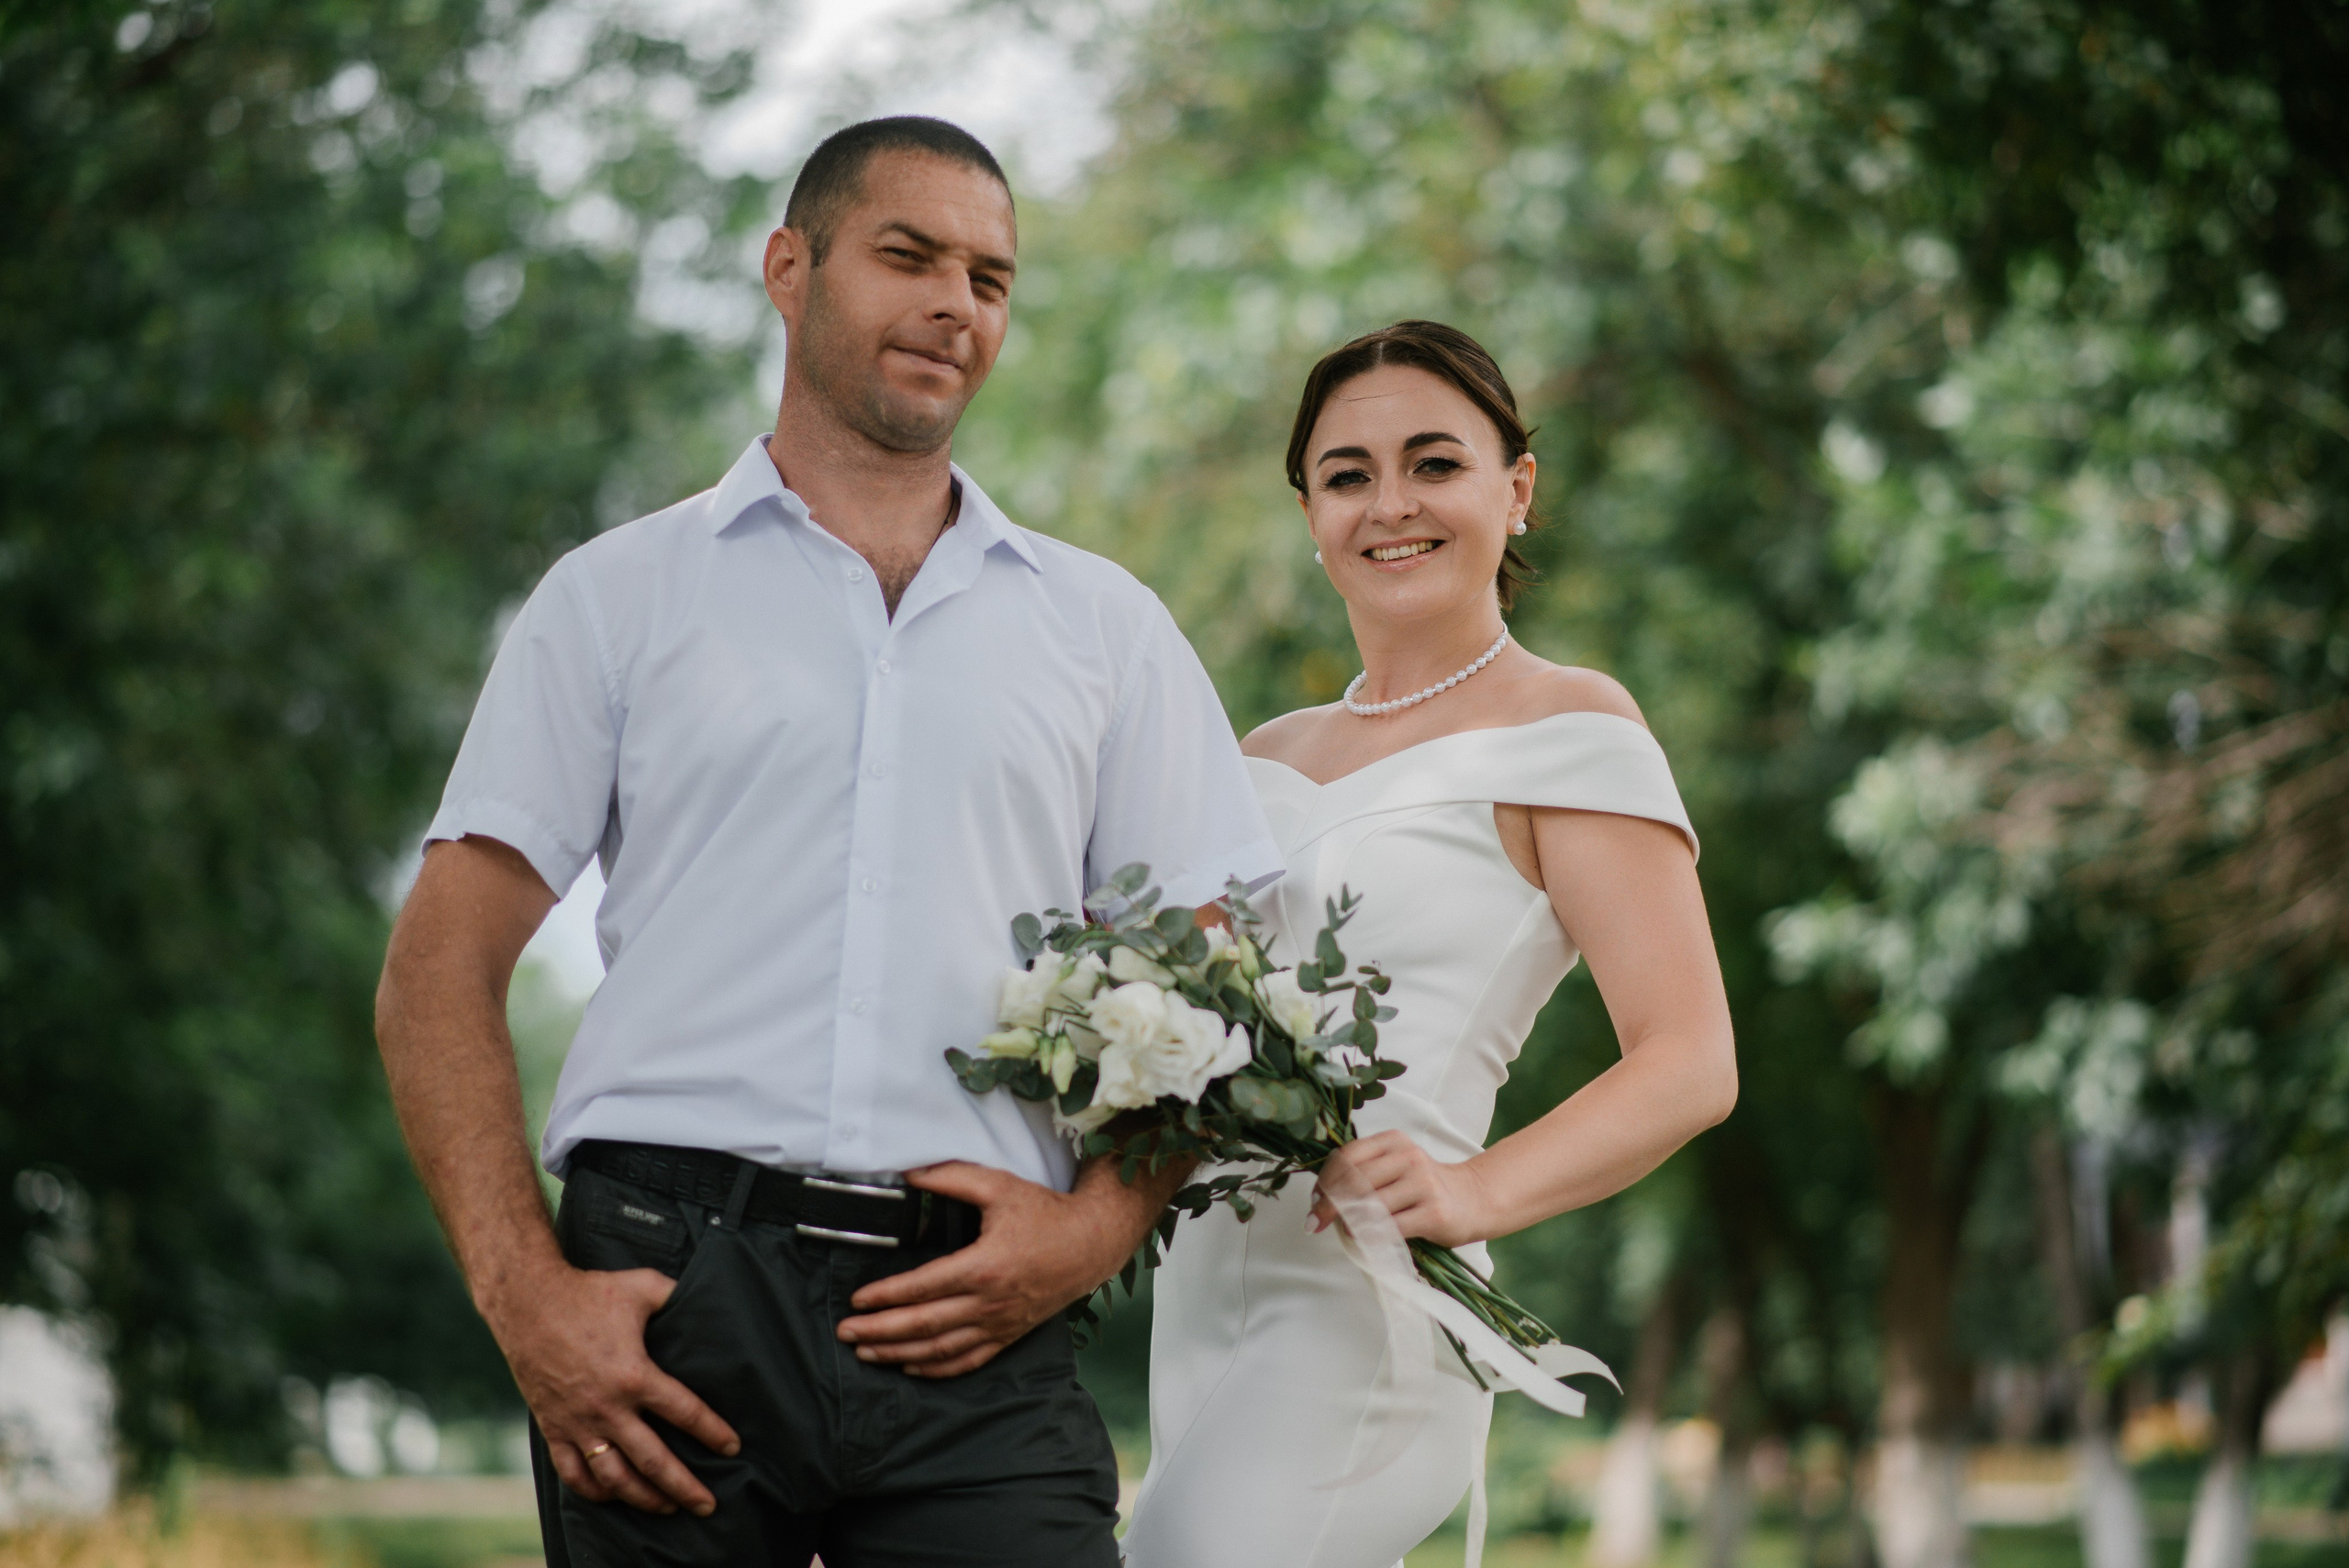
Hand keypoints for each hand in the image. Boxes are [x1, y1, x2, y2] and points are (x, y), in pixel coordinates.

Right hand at [489, 1261, 740, 1515]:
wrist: (527, 1303)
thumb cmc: (590, 1292)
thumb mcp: (644, 1287)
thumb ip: (678, 1297)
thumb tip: (707, 1301)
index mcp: (635, 1375)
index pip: (685, 1413)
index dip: (713, 1432)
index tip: (732, 1446)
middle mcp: (607, 1408)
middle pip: (654, 1461)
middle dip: (684, 1487)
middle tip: (707, 1505)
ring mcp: (577, 1422)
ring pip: (614, 1477)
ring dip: (643, 1498)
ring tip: (667, 1508)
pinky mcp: (553, 1427)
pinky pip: (573, 1473)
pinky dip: (594, 1491)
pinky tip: (613, 1496)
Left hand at [834, 1161, 1137, 1377]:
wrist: (1092, 1243)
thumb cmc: (1045, 1213)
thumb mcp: (999, 1186)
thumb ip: (951, 1178)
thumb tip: (909, 1173)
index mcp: (984, 1266)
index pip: (923, 1287)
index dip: (886, 1296)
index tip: (857, 1300)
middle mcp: (990, 1303)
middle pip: (925, 1325)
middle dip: (880, 1332)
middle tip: (846, 1333)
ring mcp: (1000, 1324)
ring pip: (941, 1349)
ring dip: (900, 1354)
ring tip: (867, 1353)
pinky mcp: (1009, 1335)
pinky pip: (968, 1361)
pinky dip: (936, 1369)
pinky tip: (910, 1367)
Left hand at [1309, 1130, 1491, 1248]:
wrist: (1473, 1200)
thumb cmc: (1424, 1188)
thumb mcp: (1395, 1168)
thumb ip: (1364, 1175)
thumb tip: (1319, 1200)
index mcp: (1394, 1142)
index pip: (1348, 1156)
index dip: (1325, 1180)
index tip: (1314, 1202)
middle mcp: (1409, 1158)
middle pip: (1356, 1180)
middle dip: (1329, 1204)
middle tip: (1315, 1222)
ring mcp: (1424, 1184)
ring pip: (1372, 1204)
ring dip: (1348, 1221)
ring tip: (1341, 1230)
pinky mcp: (1435, 1212)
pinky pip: (1392, 1227)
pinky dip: (1370, 1236)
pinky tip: (1363, 1240)